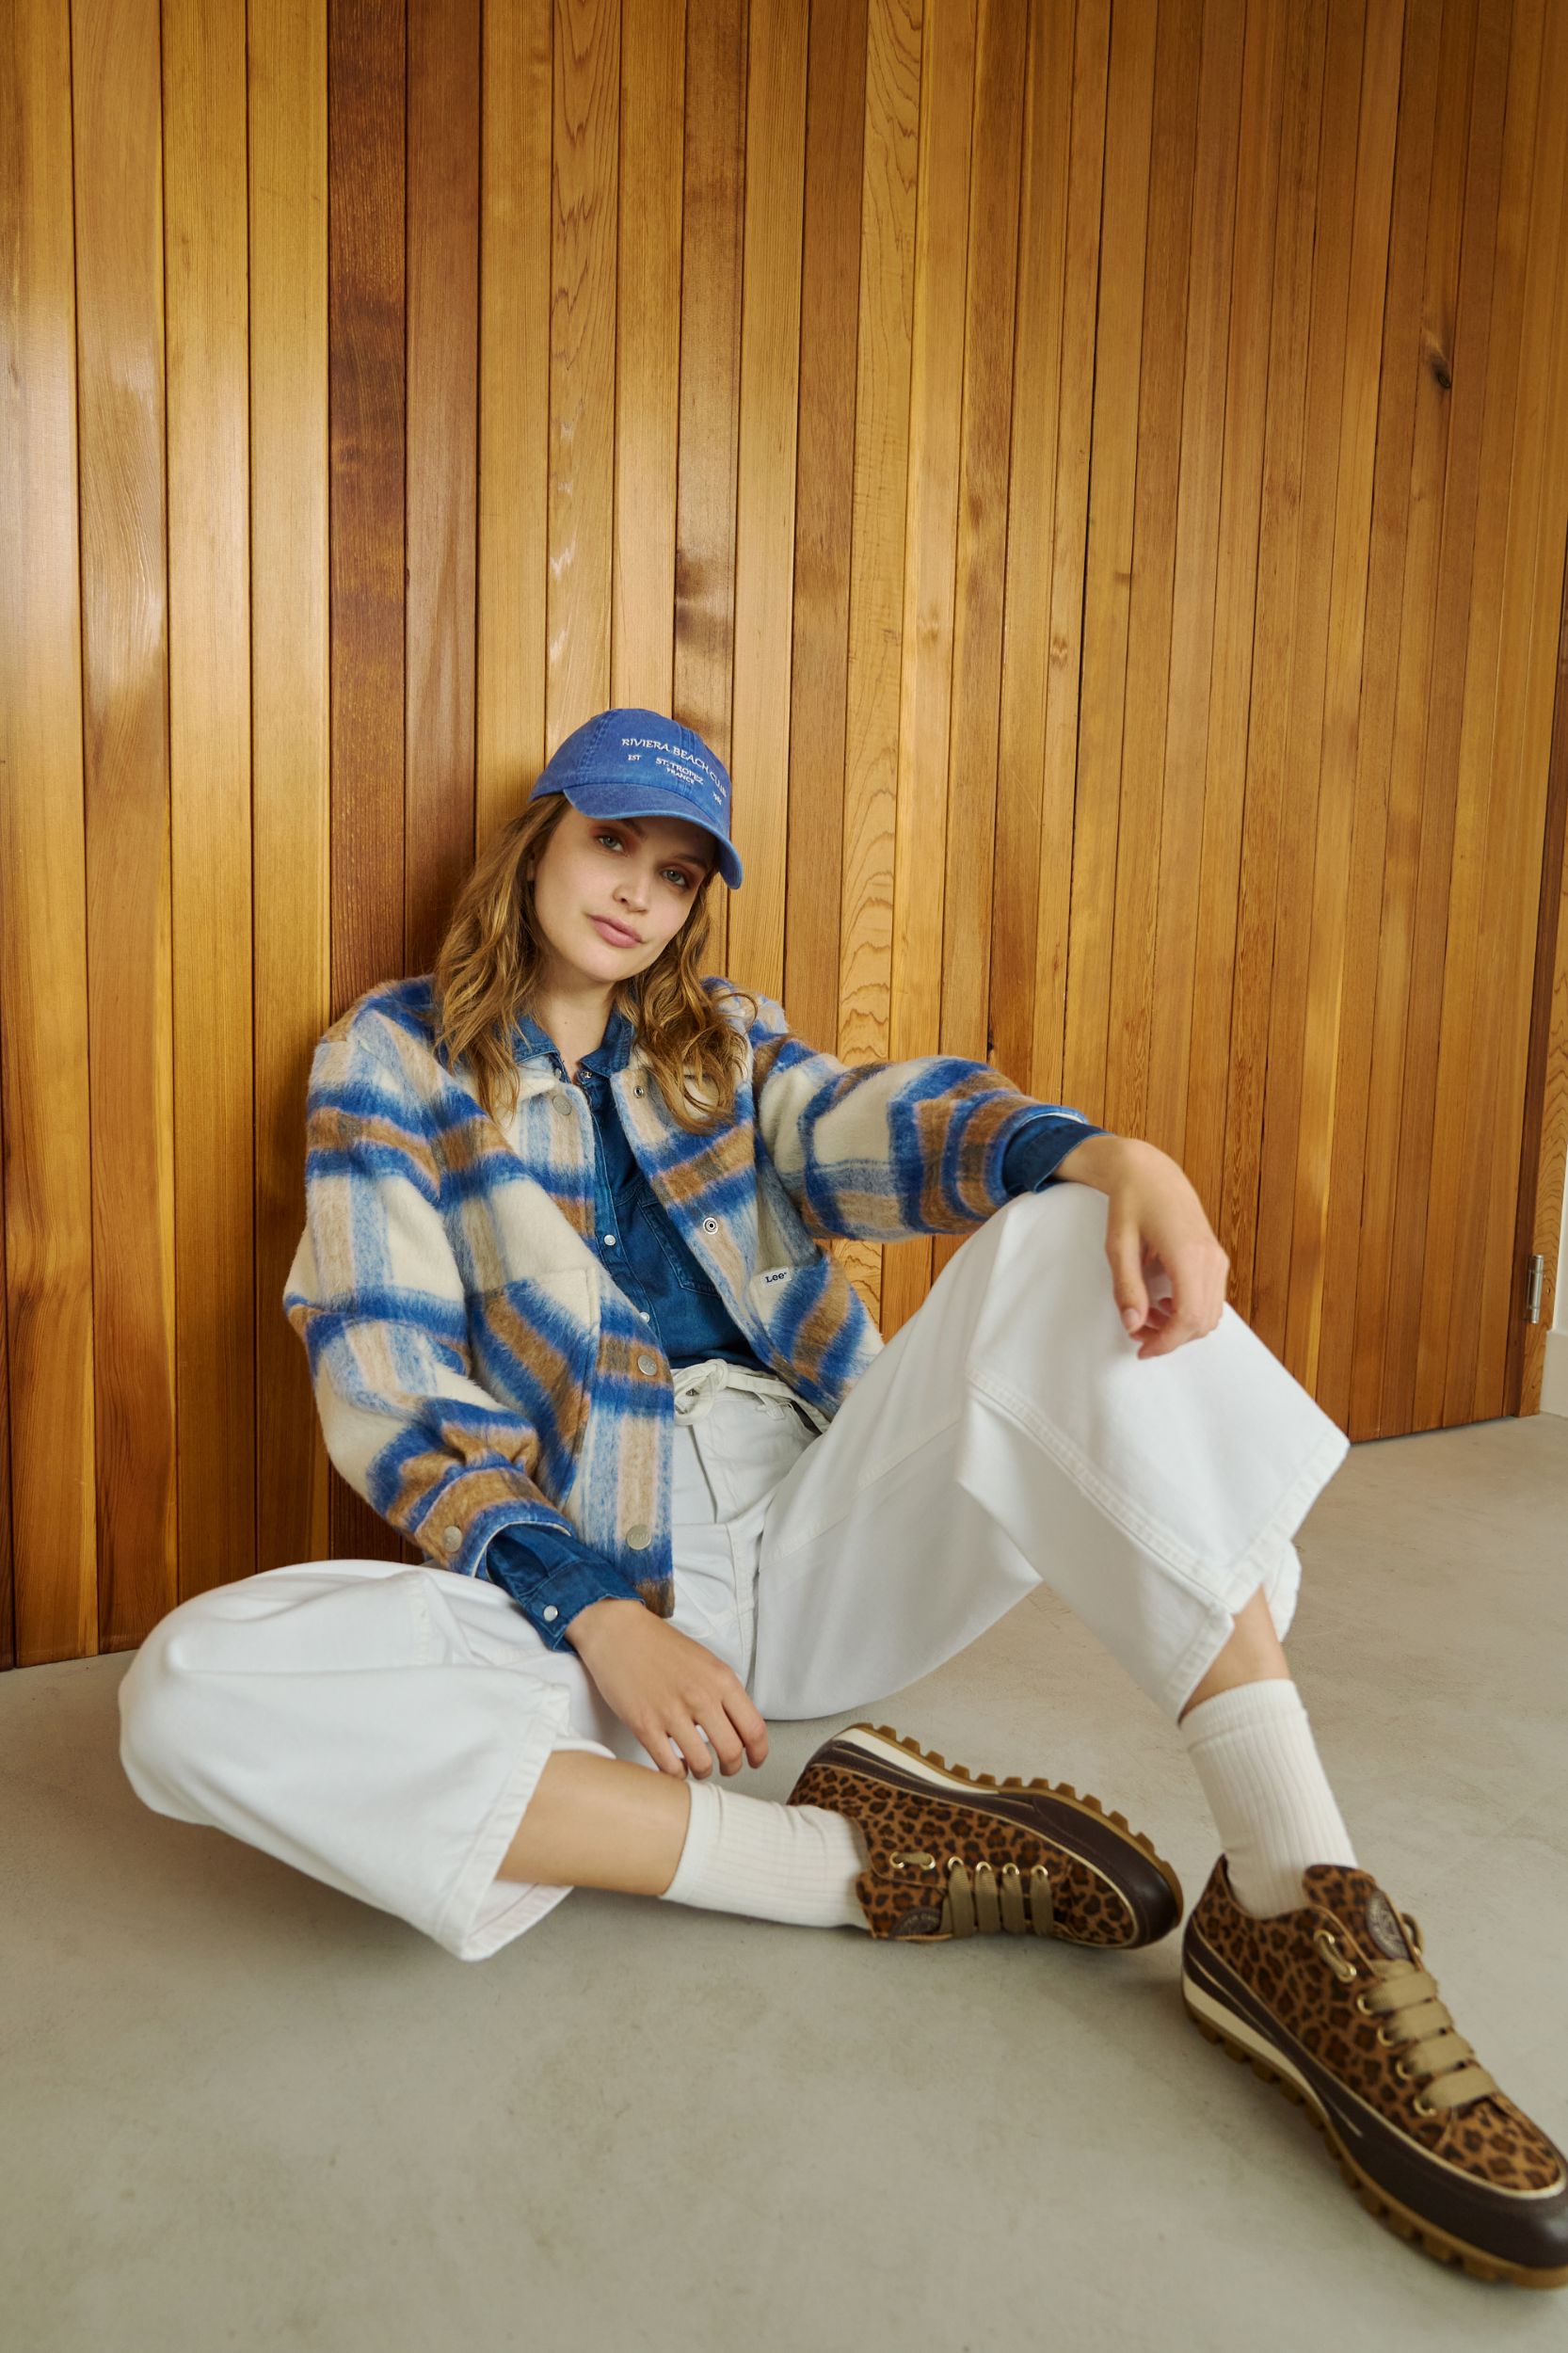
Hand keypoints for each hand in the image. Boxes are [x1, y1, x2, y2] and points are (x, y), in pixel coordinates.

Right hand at [565, 1597, 769, 1778]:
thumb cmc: (659, 1645)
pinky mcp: (644, 1725)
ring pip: (702, 1764)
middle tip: (727, 1767)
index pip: (754, 1728)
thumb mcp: (706, 1661)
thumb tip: (738, 1726)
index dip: (758, 1753)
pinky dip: (676, 1774)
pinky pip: (669, 1767)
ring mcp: (671, 1713)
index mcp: (721, 1679)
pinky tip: (675, 1765)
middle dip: (732, 1767)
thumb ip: (723, 1692)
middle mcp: (700, 1696)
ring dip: (703, 1772)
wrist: (619, 1632)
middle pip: (732, 1752)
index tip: (755, 1760)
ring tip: (697, 1766)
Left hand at [1100, 1139, 1230, 1358]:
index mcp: (1187, 1253)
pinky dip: (1189, 1312)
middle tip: (1136, 1332)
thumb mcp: (1118, 1245)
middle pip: (1202, 1322)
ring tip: (1145, 1316)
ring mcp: (1217, 1258)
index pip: (1188, 1316)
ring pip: (1210, 1315)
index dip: (1166, 1342)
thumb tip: (1133, 1325)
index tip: (1142, 1350)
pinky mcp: (1216, 1258)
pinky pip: (1211, 1300)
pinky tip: (1161, 1303)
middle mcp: (1210, 1258)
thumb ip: (1126, 1287)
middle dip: (1170, 1338)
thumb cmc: (1131, 1204)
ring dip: (1180, 1327)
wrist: (1151, 1173)